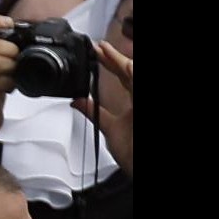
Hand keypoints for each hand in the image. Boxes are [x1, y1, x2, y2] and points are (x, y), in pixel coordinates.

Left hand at [72, 41, 131, 175]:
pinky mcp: (141, 107)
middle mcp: (140, 99)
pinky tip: (126, 69)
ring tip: (107, 53)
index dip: (111, 61)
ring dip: (123, 63)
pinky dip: (132, 76)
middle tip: (98, 47)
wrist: (140, 172)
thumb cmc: (133, 154)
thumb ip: (95, 112)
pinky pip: (137, 86)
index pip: (125, 74)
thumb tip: (77, 101)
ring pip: (136, 74)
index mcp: (136, 100)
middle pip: (131, 71)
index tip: (97, 51)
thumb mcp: (110, 128)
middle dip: (115, 58)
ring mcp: (141, 103)